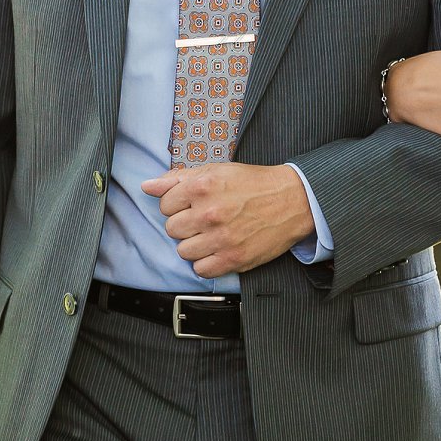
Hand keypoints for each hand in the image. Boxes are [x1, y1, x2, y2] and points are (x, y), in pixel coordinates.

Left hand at [144, 162, 315, 278]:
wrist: (293, 200)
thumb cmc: (254, 184)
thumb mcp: (217, 171)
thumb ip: (178, 178)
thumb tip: (147, 186)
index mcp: (202, 186)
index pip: (165, 204)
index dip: (178, 204)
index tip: (194, 204)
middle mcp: (209, 212)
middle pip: (172, 229)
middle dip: (186, 224)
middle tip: (206, 218)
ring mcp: (221, 238)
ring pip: (183, 251)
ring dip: (196, 244)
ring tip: (213, 234)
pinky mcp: (233, 259)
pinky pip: (200, 269)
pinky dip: (207, 262)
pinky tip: (219, 248)